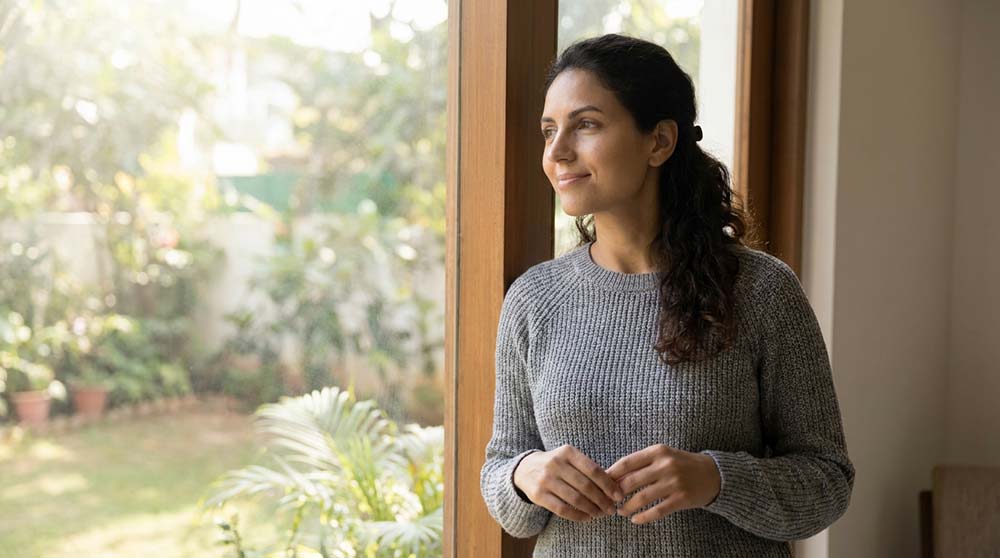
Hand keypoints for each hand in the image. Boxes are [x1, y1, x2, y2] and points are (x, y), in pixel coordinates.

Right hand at [513, 444, 623, 521]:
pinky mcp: (538, 495)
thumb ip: (588, 469)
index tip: (619, 496)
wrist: (524, 469)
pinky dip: (578, 516)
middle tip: (612, 509)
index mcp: (567, 452)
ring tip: (601, 514)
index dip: (608, 485)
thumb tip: (614, 487)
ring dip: (592, 509)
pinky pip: (562, 509)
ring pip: (575, 499)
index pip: (593, 470)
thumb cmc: (556, 465)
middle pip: (586, 486)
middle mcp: (555, 464)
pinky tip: (587, 518)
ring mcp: (545, 479)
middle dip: (602, 500)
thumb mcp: (569, 458)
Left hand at [605, 444, 720, 524]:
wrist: (713, 474)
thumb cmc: (681, 464)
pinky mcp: (681, 499)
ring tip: (620, 511)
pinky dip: (643, 517)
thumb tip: (613, 476)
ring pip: (642, 498)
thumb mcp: (663, 456)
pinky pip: (657, 511)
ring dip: (627, 507)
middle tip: (608, 500)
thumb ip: (642, 463)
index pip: (627, 463)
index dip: (611, 474)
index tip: (601, 483)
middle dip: (616, 493)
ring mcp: (674, 482)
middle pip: (631, 481)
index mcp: (658, 451)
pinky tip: (635, 520)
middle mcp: (665, 465)